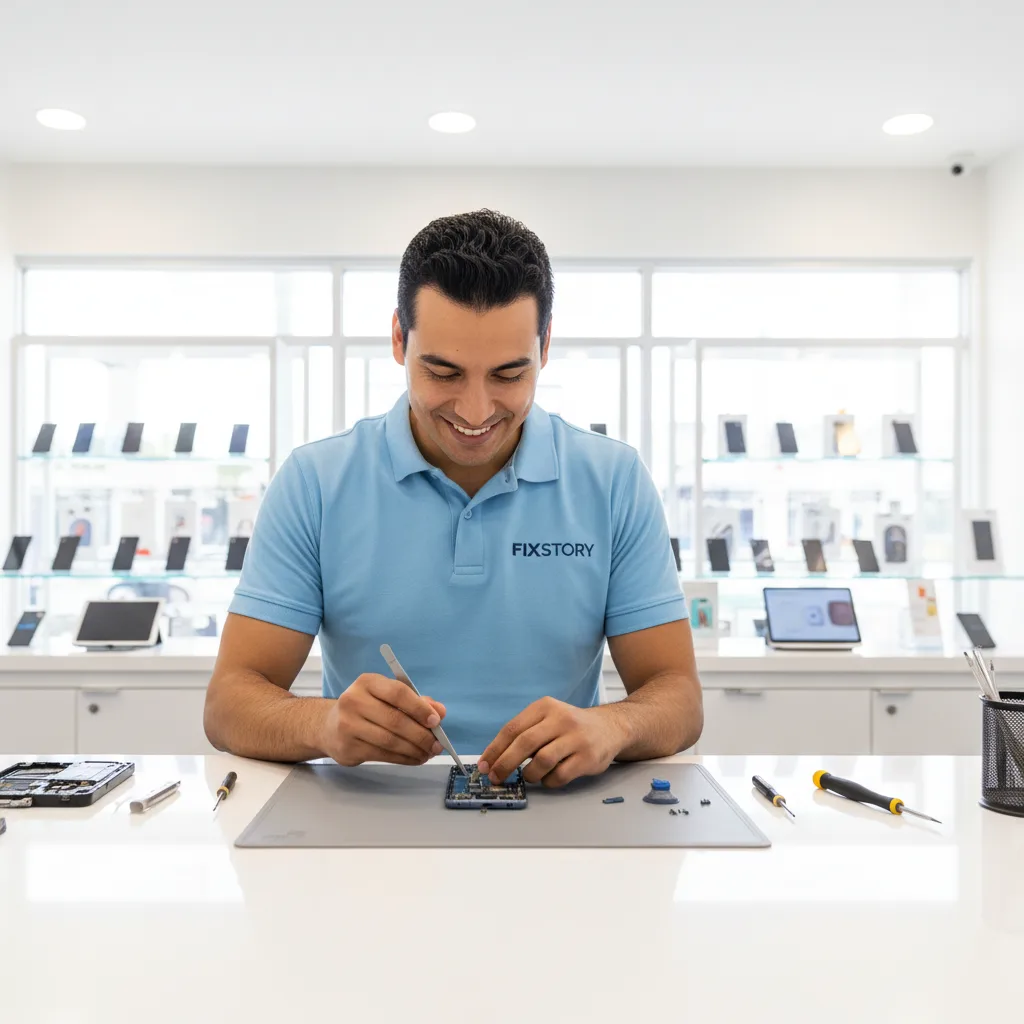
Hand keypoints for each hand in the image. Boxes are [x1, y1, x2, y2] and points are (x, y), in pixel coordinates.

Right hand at [319, 672, 446, 766]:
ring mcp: (348, 725)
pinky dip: (403, 759)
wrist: (329, 726)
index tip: (436, 721)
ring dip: (414, 750)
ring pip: (390, 741)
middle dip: (421, 735)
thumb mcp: (388, 697)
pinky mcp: (348, 747)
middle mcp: (354, 700)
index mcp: (367, 682)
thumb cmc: (366, 709)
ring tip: (427, 753)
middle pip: (395, 720)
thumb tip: (439, 712)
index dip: (419, 708)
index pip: (398, 692)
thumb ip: (416, 702)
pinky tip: (413, 758)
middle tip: (437, 744)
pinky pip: (382, 755)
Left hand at [477, 698, 626, 788]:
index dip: (495, 749)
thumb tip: (494, 759)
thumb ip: (525, 734)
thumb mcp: (547, 719)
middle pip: (525, 743)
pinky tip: (549, 778)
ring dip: (529, 774)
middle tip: (495, 778)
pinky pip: (560, 776)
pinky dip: (548, 782)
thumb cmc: (570, 727)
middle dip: (505, 764)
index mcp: (545, 707)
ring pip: (542, 761)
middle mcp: (561, 719)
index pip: (513, 728)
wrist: (610, 727)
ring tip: (530, 776)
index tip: (485, 765)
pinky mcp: (588, 757)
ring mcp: (576, 738)